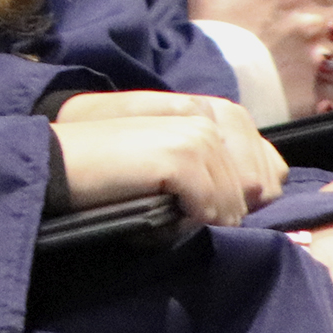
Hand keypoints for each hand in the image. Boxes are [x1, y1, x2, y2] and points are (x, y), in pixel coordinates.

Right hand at [53, 103, 284, 225]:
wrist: (61, 163)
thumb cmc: (116, 173)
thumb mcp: (175, 166)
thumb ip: (218, 168)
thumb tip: (261, 197)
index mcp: (209, 114)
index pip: (271, 166)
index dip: (251, 195)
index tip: (213, 204)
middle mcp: (207, 118)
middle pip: (262, 188)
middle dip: (230, 208)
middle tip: (184, 206)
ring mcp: (196, 134)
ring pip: (236, 203)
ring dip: (204, 217)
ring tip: (166, 206)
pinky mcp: (180, 155)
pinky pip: (211, 208)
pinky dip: (188, 219)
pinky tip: (159, 206)